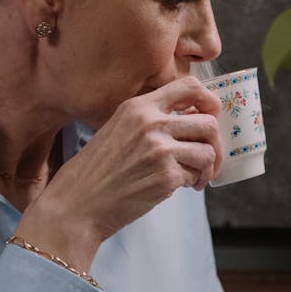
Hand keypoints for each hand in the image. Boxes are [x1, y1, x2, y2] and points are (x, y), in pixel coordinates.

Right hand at [16, 76, 221, 268]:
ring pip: (208, 151)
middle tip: (207, 159)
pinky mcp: (166, 176)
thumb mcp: (117, 130)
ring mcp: (159, 150)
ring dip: (206, 167)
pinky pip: (196, 175)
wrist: (76, 204)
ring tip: (195, 177)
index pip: (190, 87)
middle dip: (214, 144)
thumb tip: (192, 122)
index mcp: (138, 107)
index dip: (209, 102)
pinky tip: (180, 188)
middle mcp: (151, 123)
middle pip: (209, 122)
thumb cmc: (95, 172)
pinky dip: (193, 183)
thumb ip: (149, 121)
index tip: (209, 118)